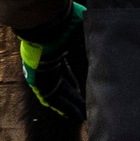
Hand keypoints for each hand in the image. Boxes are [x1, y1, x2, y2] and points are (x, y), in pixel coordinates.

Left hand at [18, 4, 86, 120]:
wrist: (43, 29)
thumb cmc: (60, 25)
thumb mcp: (77, 27)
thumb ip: (86, 31)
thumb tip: (99, 23)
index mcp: (52, 51)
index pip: (63, 70)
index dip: (71, 81)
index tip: (79, 90)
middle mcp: (45, 65)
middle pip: (62, 84)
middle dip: (73, 96)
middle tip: (83, 107)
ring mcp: (41, 74)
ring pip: (59, 94)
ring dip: (72, 105)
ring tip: (83, 116)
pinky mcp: (39, 84)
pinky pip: (55, 99)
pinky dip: (67, 108)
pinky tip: (77, 116)